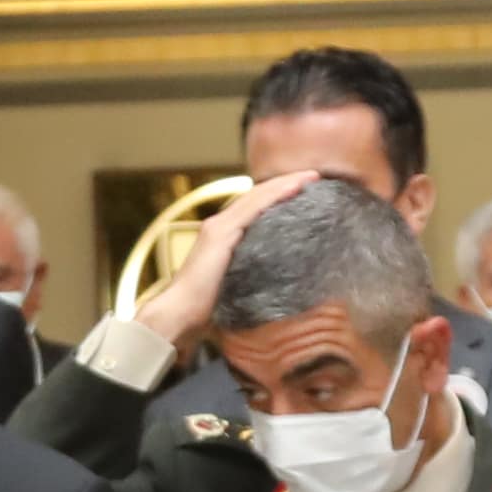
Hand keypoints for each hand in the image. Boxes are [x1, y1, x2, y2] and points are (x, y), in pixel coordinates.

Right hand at [145, 167, 314, 354]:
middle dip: (284, 184)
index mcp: (221, 236)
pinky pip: (253, 208)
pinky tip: (294, 188)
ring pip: (257, 197)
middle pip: (256, 196)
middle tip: (313, 176)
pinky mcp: (220, 234)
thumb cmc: (206, 310)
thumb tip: (277, 286)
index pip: (253, 208)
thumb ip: (251, 277)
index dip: (276, 196)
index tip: (302, 191)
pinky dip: (275, 195)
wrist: (179, 314)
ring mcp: (218, 227)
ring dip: (285, 184)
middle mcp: (218, 225)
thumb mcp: (236, 287)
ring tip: (311, 176)